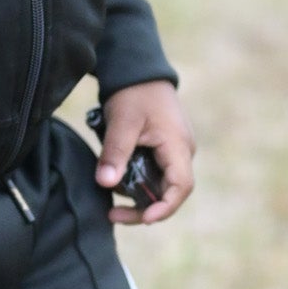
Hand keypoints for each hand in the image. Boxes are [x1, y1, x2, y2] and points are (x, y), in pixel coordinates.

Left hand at [94, 80, 195, 225]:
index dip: (164, 207)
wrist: (138, 70)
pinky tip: (117, 179)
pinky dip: (137, 181)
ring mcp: (174, 151)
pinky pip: (154, 173)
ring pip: (160, 184)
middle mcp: (181, 151)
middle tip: (114, 215)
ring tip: (110, 193)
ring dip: (138, 194)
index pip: (181, 187)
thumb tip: (106, 184)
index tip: (143, 218)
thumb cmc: (133, 93)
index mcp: (177, 146)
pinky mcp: (163, 149)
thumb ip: (115, 153)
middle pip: (170, 191)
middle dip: (143, 207)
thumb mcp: (122, 122)